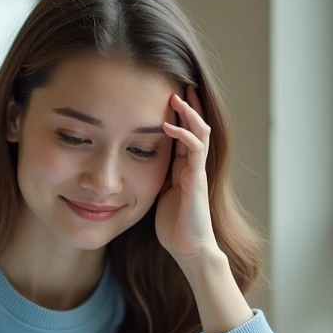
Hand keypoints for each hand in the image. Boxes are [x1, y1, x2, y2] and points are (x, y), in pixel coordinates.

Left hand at [155, 86, 220, 265]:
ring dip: (189, 113)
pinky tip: (168, 125)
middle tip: (179, 83)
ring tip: (176, 96)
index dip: (179, 114)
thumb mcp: (156, 195)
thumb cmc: (173, 227)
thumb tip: (132, 168)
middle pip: (197, 126)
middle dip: (189, 105)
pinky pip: (194, 150)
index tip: (169, 94)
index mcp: (184, 168)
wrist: (189, 249)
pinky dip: (183, 134)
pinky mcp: (198, 179)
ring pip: (200, 132)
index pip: (184, 133)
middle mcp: (194, 166)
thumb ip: (152, 179)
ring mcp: (198, 171)